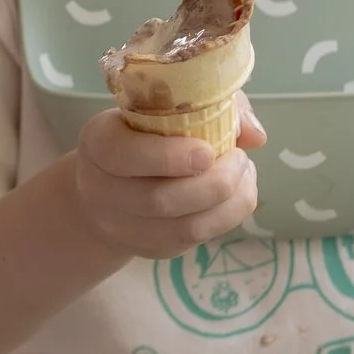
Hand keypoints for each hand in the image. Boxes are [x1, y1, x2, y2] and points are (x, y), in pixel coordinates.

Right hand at [69, 94, 266, 260]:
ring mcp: (123, 226)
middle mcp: (102, 190)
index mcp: (98, 144)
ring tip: (245, 175)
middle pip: (160, 200)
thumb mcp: (161, 106)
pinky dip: (227, 218)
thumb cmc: (142, 133)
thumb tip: (254, 135)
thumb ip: (210, 104)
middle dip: (214, 183)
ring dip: (229, 204)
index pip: (124, 156)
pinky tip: (237, 195)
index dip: (167, 157)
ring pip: (184, 228)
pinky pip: (194, 241)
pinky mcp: (149, 249)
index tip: (208, 150)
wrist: (106, 187)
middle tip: (240, 159)